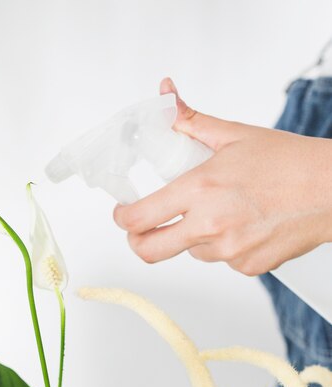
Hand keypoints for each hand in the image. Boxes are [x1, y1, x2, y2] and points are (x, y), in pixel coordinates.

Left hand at [113, 78, 331, 275]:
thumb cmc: (289, 162)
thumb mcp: (233, 136)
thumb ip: (189, 120)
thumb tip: (166, 95)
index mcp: (200, 190)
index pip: (137, 218)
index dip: (121, 218)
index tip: (122, 212)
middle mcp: (210, 225)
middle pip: (149, 251)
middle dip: (139, 240)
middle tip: (143, 228)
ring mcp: (229, 251)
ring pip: (189, 251)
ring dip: (192, 236)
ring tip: (222, 211)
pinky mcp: (247, 267)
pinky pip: (219, 259)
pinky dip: (221, 245)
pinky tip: (243, 224)